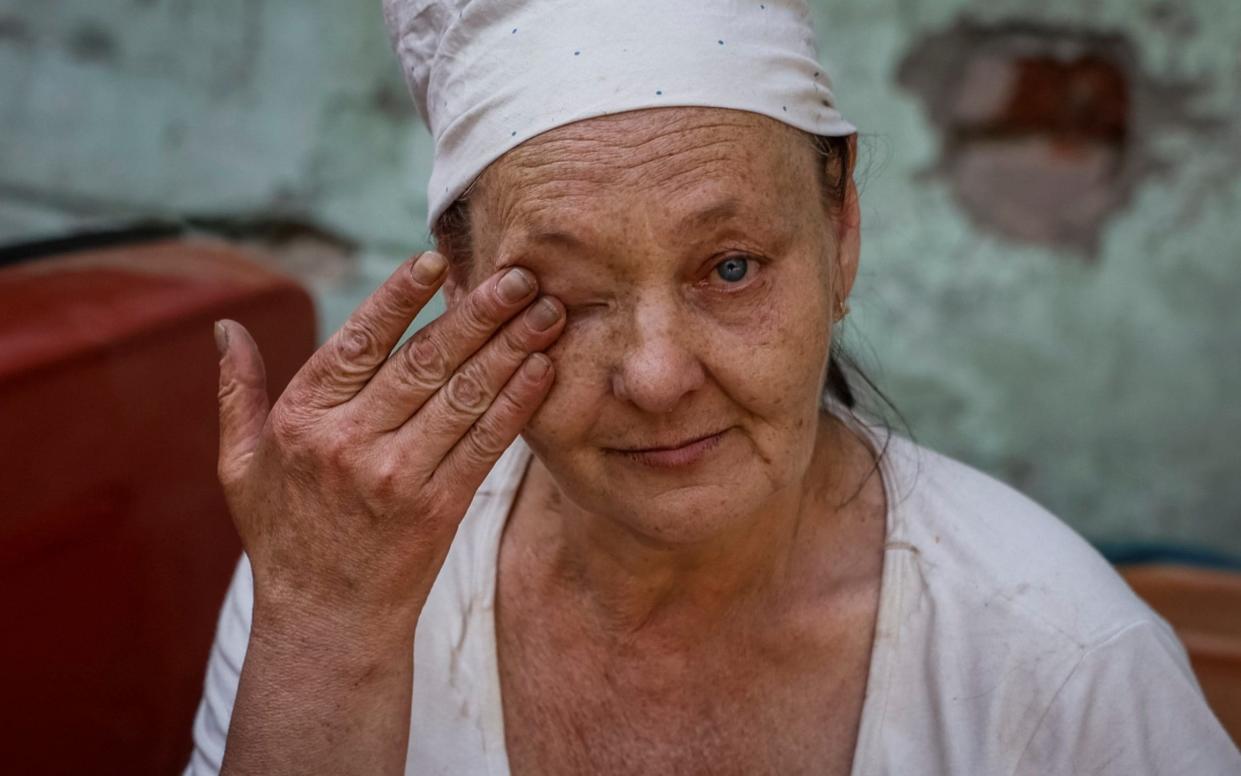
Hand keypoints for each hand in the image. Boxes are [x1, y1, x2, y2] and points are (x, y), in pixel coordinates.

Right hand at [213, 251, 564, 625]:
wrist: (326, 619)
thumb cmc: (283, 534)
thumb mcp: (241, 465)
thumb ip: (238, 392)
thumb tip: (225, 327)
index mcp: (303, 420)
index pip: (359, 342)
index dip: (400, 297)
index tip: (438, 261)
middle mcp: (351, 443)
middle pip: (425, 362)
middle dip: (478, 313)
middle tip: (519, 274)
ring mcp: (399, 477)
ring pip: (464, 397)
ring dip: (511, 349)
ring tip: (547, 311)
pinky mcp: (440, 508)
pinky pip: (485, 444)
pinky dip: (517, 404)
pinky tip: (543, 369)